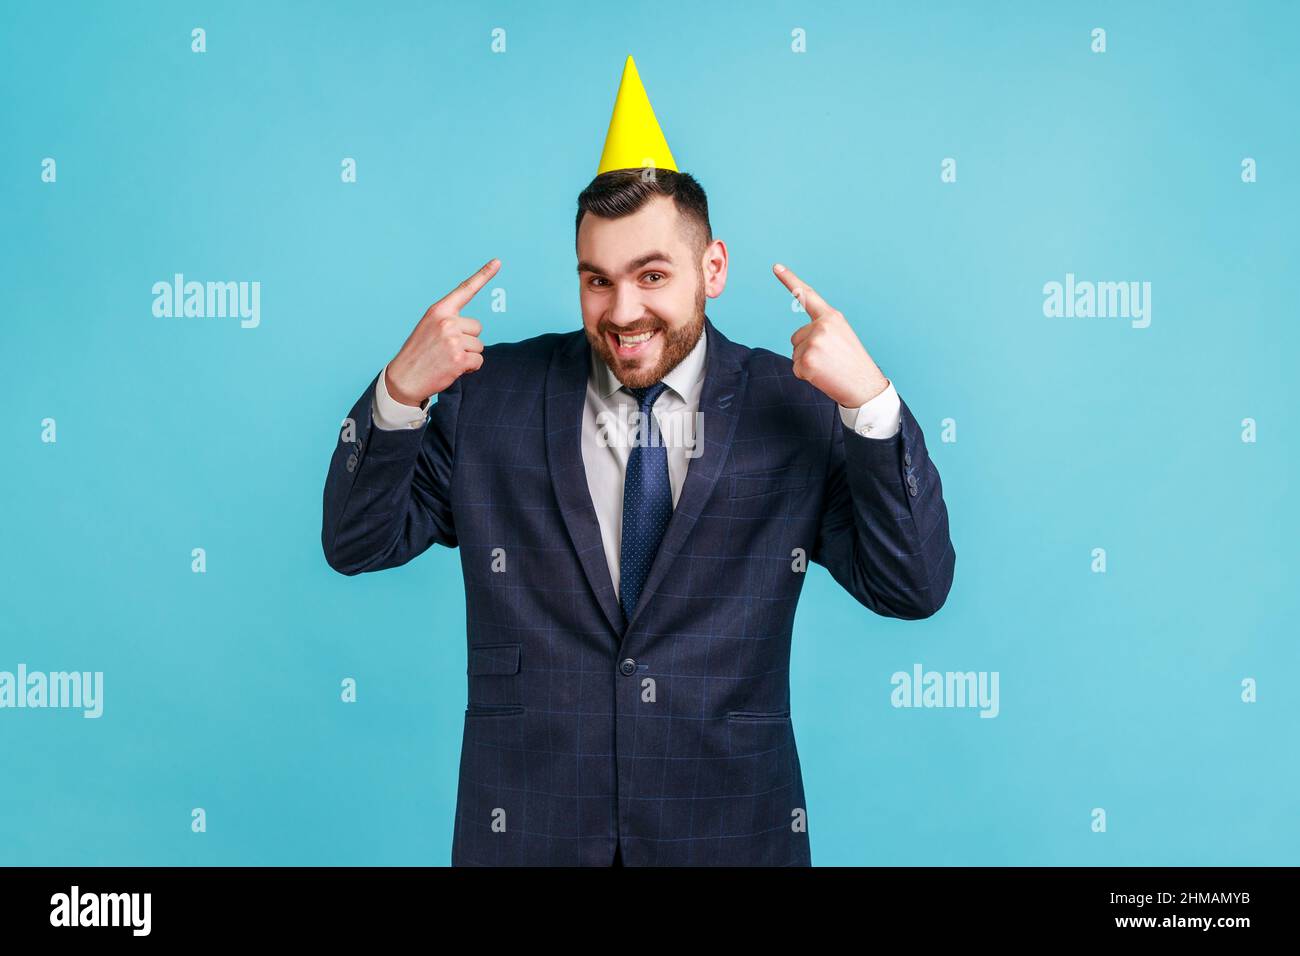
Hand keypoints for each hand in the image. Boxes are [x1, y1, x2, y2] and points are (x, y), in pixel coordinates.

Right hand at [385, 258, 499, 404]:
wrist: (404, 378)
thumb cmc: (418, 353)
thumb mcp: (429, 327)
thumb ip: (449, 321)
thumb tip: (473, 328)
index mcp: (439, 310)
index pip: (465, 290)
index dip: (484, 275)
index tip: (498, 261)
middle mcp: (447, 322)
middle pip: (478, 327)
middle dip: (468, 340)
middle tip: (447, 349)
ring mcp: (454, 340)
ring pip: (479, 346)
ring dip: (468, 355)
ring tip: (447, 359)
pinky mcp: (459, 358)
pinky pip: (478, 361)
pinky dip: (470, 368)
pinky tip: (453, 369)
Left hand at [773, 262, 888, 407]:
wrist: (864, 386)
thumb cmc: (853, 363)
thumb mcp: (841, 336)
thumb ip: (822, 328)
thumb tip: (801, 337)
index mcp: (831, 317)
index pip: (807, 295)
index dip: (790, 280)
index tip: (776, 266)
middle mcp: (821, 326)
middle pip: (796, 336)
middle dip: (807, 349)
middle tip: (830, 359)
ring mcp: (813, 342)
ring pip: (795, 352)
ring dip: (807, 363)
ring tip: (828, 367)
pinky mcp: (807, 361)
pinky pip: (796, 368)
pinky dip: (806, 375)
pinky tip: (822, 376)